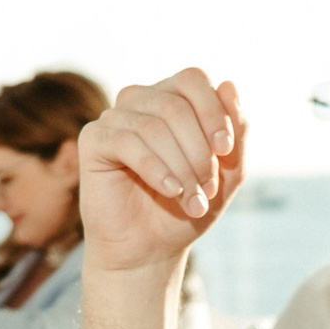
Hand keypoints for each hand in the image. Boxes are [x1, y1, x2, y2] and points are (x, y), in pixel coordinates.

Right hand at [77, 69, 246, 273]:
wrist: (150, 249)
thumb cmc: (187, 207)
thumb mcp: (228, 172)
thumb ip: (236, 131)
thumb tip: (230, 85)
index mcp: (172, 99)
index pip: (193, 79)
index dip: (214, 112)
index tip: (226, 151)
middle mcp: (142, 101)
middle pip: (175, 104)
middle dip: (199, 151)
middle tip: (208, 189)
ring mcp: (115, 118)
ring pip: (153, 125)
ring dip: (181, 167)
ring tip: (192, 200)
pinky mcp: (93, 140)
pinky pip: (125, 141)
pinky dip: (155, 168)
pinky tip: (169, 190)